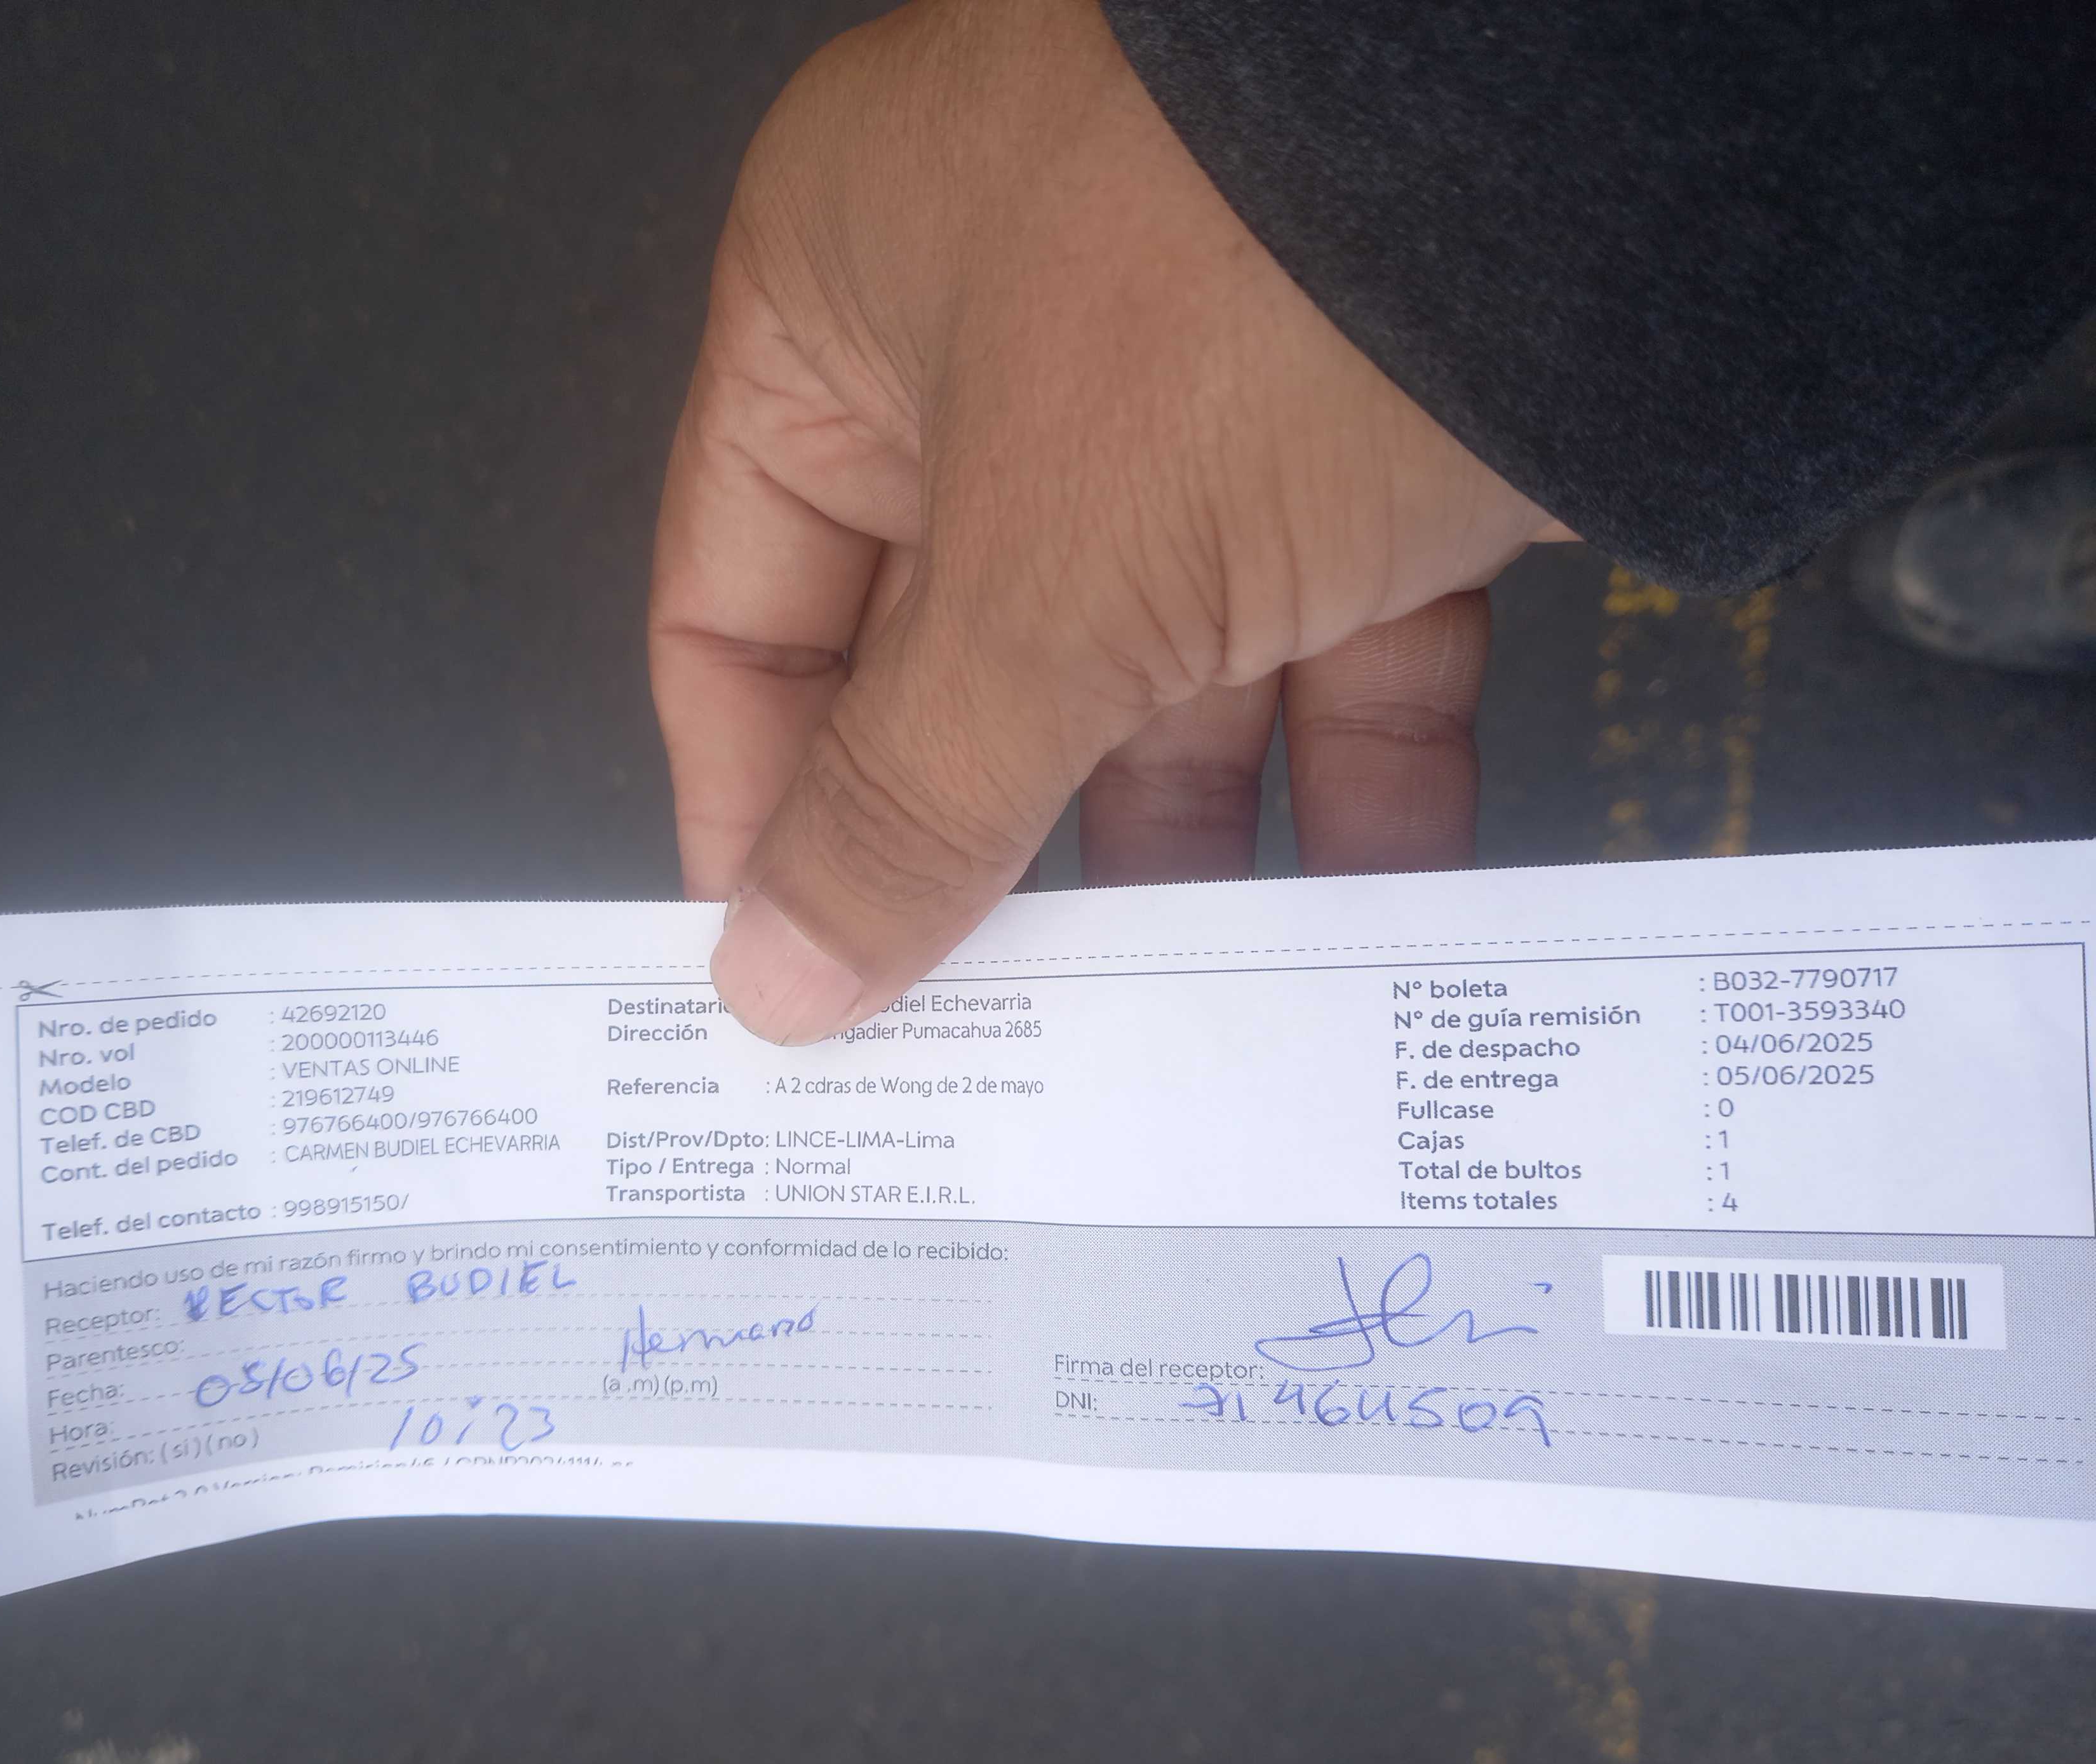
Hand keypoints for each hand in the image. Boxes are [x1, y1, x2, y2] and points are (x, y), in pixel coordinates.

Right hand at [648, 0, 1563, 1043]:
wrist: (1620, 125)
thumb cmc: (1249, 272)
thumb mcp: (1043, 576)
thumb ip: (906, 797)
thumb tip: (775, 983)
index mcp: (839, 305)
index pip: (739, 606)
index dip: (760, 810)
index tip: (795, 984)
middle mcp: (1002, 336)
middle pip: (949, 664)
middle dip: (986, 855)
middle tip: (993, 1042)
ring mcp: (1197, 377)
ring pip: (1151, 670)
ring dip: (1184, 847)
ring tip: (1187, 1023)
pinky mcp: (1375, 425)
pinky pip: (1335, 637)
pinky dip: (1354, 778)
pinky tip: (1367, 926)